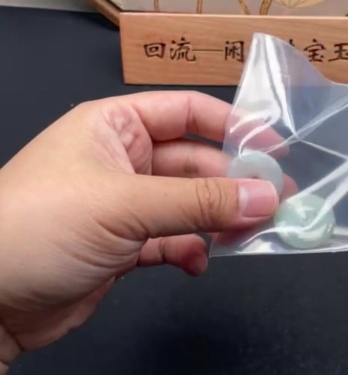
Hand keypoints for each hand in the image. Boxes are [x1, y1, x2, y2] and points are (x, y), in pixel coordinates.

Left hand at [0, 92, 278, 374]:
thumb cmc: (40, 227)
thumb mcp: (124, 205)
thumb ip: (200, 202)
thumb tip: (267, 195)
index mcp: (114, 126)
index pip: (186, 112)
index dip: (233, 127)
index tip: (276, 151)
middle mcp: (121, 159)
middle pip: (194, 162)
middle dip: (234, 183)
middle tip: (279, 204)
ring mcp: (121, 205)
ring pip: (187, 205)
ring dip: (218, 220)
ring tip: (252, 236)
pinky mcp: (120, 247)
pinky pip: (170, 240)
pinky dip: (191, 250)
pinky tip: (201, 263)